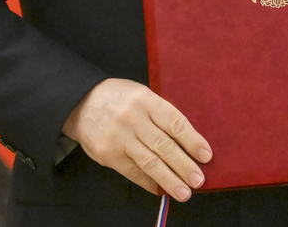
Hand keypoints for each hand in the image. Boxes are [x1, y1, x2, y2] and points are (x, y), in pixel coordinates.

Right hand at [62, 78, 209, 200]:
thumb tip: (187, 141)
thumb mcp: (142, 95)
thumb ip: (161, 114)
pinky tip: (161, 189)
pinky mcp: (108, 154)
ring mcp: (120, 138)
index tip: (206, 155)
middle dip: (184, 165)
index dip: (192, 140)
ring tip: (184, 192)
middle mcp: (134, 119)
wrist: (80, 102)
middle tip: (198, 180)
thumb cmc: (120, 98)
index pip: (175, 123)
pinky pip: (132, 172)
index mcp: (146, 100)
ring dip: (169, 179)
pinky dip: (148, 182)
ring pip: (149, 162)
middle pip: (164, 146)